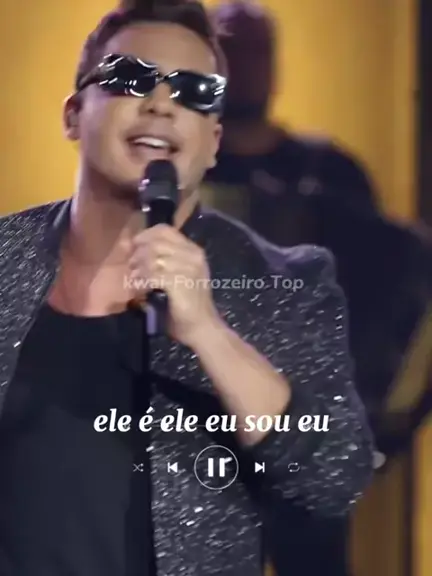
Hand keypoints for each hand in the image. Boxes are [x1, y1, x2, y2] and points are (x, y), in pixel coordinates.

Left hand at [129, 224, 221, 346]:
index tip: (134, 247)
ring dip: (139, 268)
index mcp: (194, 251)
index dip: (145, 235)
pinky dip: (143, 281)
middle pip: (156, 242)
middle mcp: (193, 255)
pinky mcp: (181, 282)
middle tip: (132, 267)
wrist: (202, 328)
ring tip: (135, 279)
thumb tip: (132, 248)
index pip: (165, 230)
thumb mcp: (178, 275)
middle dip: (139, 253)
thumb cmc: (187, 304)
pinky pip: (154, 274)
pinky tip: (140, 288)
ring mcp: (189, 268)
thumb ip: (161, 261)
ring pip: (153, 258)